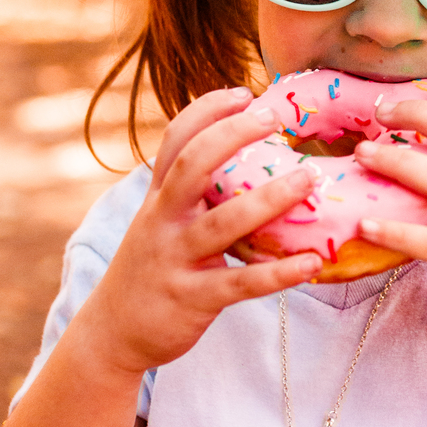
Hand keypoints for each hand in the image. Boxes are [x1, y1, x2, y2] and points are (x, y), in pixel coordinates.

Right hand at [80, 87, 321, 377]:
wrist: (113, 334)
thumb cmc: (152, 270)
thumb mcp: (159, 223)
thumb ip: (190, 194)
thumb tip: (237, 160)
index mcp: (157, 198)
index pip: (175, 140)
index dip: (206, 111)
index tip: (242, 93)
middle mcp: (162, 221)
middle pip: (193, 165)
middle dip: (233, 135)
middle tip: (274, 118)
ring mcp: (176, 259)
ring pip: (223, 222)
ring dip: (270, 198)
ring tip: (311, 179)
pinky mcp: (193, 299)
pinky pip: (241, 283)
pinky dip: (279, 273)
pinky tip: (314, 262)